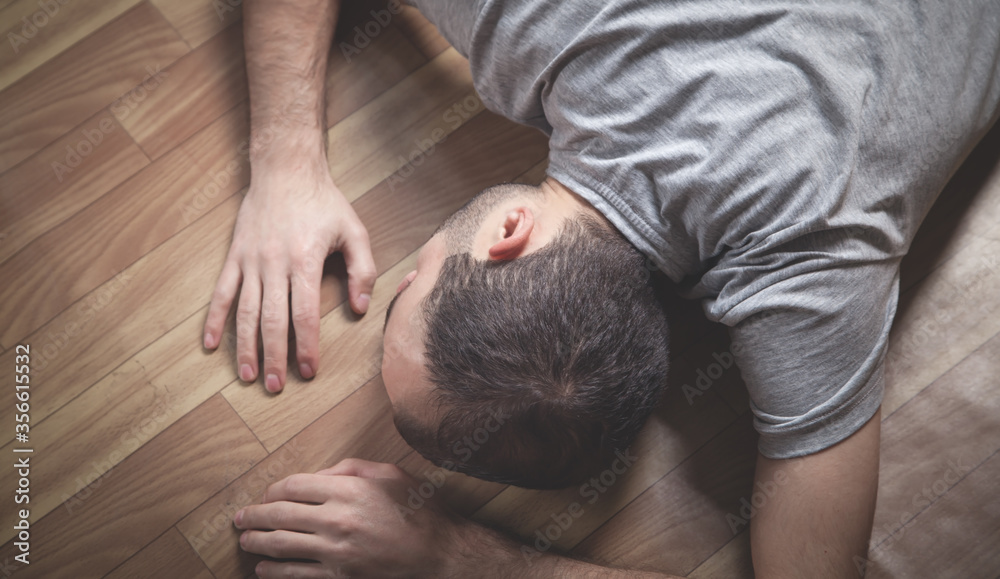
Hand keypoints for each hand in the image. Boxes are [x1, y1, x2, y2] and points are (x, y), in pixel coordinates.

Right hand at [203, 155, 376, 391]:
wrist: (285, 168)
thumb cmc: (324, 202)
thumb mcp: (354, 231)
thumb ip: (363, 270)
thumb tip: (360, 308)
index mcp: (304, 260)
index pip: (304, 313)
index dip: (306, 345)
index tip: (308, 370)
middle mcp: (273, 264)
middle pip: (272, 320)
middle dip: (274, 356)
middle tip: (276, 387)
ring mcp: (250, 261)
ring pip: (244, 311)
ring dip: (245, 346)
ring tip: (248, 375)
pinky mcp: (235, 255)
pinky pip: (221, 292)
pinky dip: (214, 319)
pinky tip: (210, 344)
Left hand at [234, 459, 473, 577]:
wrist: (439, 555)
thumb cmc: (419, 510)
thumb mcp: (390, 474)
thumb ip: (351, 468)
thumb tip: (320, 475)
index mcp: (348, 489)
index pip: (294, 486)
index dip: (273, 490)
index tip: (266, 494)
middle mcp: (337, 519)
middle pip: (280, 515)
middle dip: (254, 516)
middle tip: (240, 518)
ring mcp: (336, 552)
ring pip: (281, 546)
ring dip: (257, 543)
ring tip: (245, 541)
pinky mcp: (339, 577)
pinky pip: (296, 575)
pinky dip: (274, 573)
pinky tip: (263, 570)